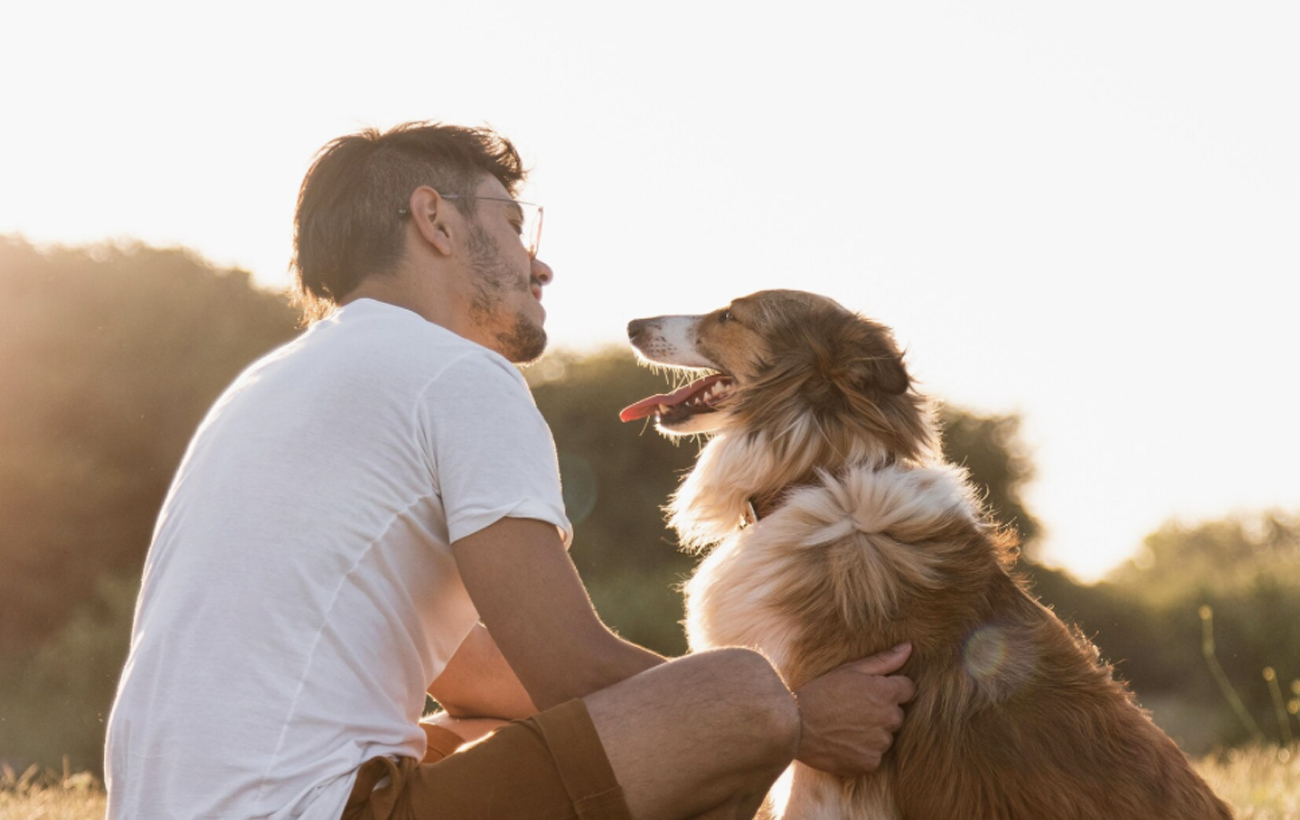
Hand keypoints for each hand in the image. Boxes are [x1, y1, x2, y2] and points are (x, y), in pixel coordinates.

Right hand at [792, 643, 914, 776]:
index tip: (871, 692)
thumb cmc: (821, 692)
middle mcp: (889, 718)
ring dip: (873, 733)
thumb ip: (883, 660)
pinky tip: (844, 743)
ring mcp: (880, 743)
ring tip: (846, 727)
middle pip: (897, 714)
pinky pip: (874, 756)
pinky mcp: (870, 762)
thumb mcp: (849, 670)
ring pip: (886, 736)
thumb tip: (908, 647)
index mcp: (886, 692)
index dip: (891, 688)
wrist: (795, 725)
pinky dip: (863, 752)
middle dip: (882, 711)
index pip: (908, 689)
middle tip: (854, 709)